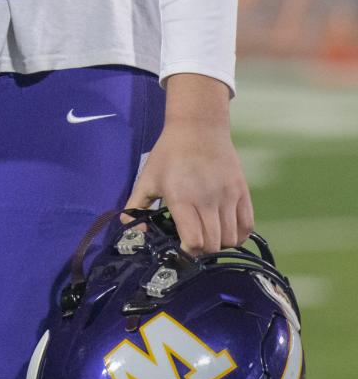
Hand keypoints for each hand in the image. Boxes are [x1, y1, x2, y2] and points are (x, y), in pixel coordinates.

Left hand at [122, 75, 253, 253]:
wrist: (198, 127)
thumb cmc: (169, 153)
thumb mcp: (147, 178)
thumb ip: (136, 206)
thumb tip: (131, 231)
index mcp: (182, 198)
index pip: (193, 241)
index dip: (186, 251)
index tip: (179, 248)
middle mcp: (208, 200)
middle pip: (212, 244)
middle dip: (201, 251)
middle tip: (192, 243)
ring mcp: (228, 196)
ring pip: (231, 239)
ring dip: (219, 244)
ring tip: (207, 235)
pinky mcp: (243, 192)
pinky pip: (247, 227)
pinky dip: (238, 236)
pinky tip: (225, 230)